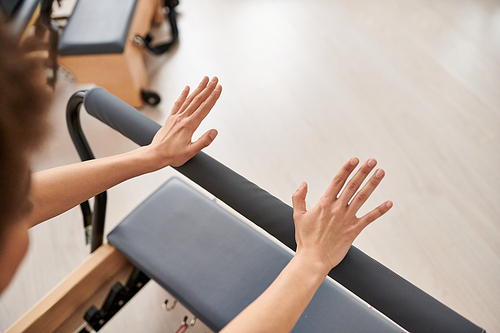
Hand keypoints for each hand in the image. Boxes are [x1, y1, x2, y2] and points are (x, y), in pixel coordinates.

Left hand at [147, 76, 221, 167]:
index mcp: (189, 125)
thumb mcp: (191, 152)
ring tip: (205, 80)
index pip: (204, 108)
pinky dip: (183, 94)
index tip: (219, 88)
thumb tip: (214, 132)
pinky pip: (178, 103)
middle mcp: (182, 118)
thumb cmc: (172, 155)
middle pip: (198, 100)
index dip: (213, 97)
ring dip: (198, 88)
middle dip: (208, 88)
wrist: (155, 154)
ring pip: (189, 99)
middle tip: (215, 79)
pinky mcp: (171, 118)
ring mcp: (176, 117)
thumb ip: (203, 141)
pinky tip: (187, 88)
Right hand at [292, 158, 392, 273]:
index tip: (355, 159)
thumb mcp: (298, 216)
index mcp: (323, 203)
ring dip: (372, 184)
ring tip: (381, 172)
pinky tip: (389, 203)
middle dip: (363, 171)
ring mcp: (346, 219)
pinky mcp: (353, 231)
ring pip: (361, 197)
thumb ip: (299, 198)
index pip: (337, 181)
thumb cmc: (305, 239)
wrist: (313, 259)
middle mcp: (336, 209)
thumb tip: (303, 183)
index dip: (347, 168)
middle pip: (352, 185)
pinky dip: (380, 210)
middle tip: (372, 160)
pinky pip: (369, 218)